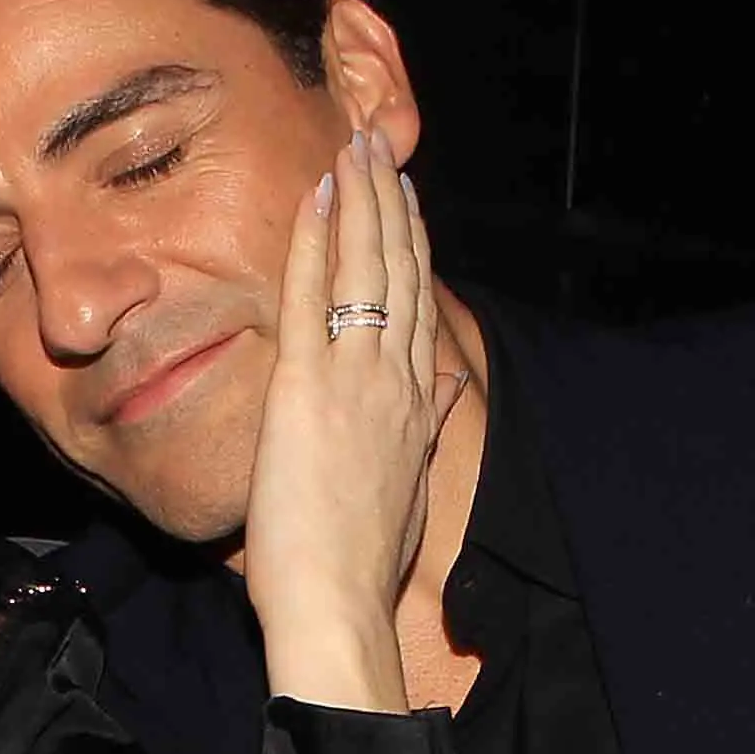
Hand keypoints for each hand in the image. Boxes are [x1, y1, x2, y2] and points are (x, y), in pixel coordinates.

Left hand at [240, 129, 462, 711]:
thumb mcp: (410, 488)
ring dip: (360, 201)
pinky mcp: (307, 387)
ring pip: (366, 268)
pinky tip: (315, 195)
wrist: (339, 605)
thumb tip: (446, 384)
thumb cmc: (363, 565)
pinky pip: (313, 296)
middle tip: (378, 148)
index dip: (411, 243)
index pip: (417, 304)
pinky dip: (316, 239)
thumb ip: (428, 426)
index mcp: (417, 403)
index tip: (404, 199)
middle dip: (390, 203)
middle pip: (398, 270)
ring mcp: (356, 378)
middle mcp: (396, 379)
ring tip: (353, 149)